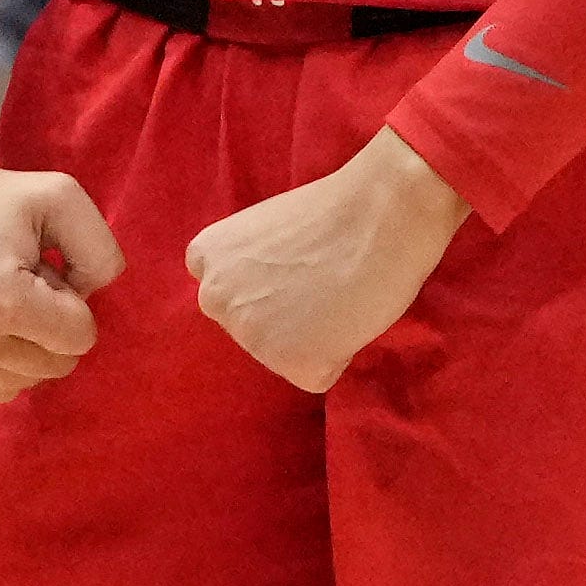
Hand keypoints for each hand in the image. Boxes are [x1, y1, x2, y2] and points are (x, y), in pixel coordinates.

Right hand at [0, 137, 111, 398]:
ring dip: (21, 344)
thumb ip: (101, 253)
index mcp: (1, 303)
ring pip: (25, 382)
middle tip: (16, 282)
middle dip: (47, 324)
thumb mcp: (60, 198)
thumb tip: (94, 301)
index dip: (69, 298)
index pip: (80, 338)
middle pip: (55, 366)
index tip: (37, 268)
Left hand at [185, 129, 465, 395]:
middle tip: (321, 281)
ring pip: (285, 353)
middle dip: (284, 316)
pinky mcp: (290, 363)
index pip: (232, 296)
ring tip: (338, 293)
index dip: (270, 286)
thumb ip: (248, 269)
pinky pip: (318, 374)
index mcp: (205, 257)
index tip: (294, 266)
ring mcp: (249, 335)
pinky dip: (338, 355)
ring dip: (312, 336)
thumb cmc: (334, 212)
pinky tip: (349, 317)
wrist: (381, 214)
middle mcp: (215, 298)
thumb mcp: (262, 233)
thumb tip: (265, 299)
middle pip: (254, 328)